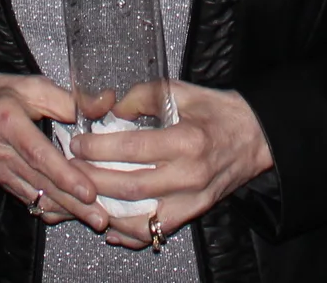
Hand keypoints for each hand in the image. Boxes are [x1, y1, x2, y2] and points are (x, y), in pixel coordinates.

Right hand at [0, 73, 108, 231]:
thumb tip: (104, 103)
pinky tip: (75, 213)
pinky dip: (54, 209)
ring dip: (67, 210)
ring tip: (95, 218)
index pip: (38, 155)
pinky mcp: (5, 183)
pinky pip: (31, 201)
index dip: (64, 175)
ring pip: (37, 197)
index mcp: (7, 122)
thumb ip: (68, 99)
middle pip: (42, 183)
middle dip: (74, 203)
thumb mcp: (31, 85)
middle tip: (100, 216)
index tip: (87, 190)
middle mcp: (2, 152)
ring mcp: (2, 172)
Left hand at [70, 82, 273, 246]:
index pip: (133, 148)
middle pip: (131, 186)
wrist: (256, 136)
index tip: (78, 144)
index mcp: (187, 140)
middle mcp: (190, 175)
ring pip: (141, 217)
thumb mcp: (182, 92)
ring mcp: (193, 199)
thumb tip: (110, 108)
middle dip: (94, 181)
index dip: (100, 148)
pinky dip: (132, 234)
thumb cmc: (218, 112)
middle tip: (71, 172)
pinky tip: (111, 226)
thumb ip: (143, 96)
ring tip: (83, 199)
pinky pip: (158, 231)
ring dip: (108, 211)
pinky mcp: (194, 212)